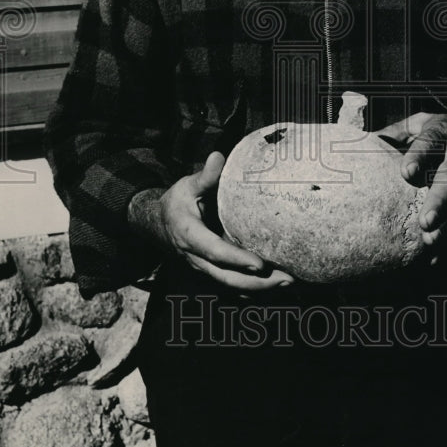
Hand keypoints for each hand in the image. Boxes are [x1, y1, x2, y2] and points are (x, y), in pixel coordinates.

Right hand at [128, 152, 293, 291]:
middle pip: (226, 277)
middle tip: (287, 279)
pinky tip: (275, 286)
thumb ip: (205, 176)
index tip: (259, 265)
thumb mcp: (187, 186)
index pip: (214, 251)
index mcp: (190, 235)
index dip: (236, 259)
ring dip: (260, 289)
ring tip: (288, 283)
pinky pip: (232, 285)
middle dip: (257, 283)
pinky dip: (253, 290)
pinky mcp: (212, 271)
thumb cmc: (177, 203)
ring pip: (231, 285)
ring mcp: (204, 268)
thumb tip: (219, 156)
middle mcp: (196, 258)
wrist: (158, 225)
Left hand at [376, 113, 446, 259]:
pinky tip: (438, 256)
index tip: (406, 173)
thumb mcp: (427, 121)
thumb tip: (366, 142)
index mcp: (444, 134)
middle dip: (440, 200)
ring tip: (431, 241)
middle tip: (425, 220)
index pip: (431, 142)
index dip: (419, 156)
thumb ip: (398, 131)